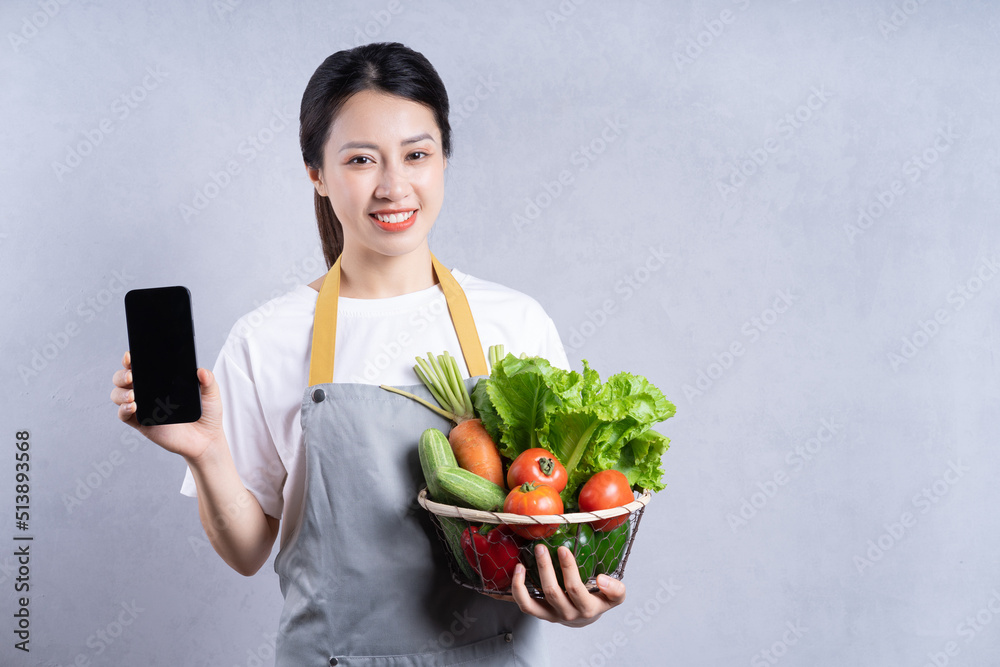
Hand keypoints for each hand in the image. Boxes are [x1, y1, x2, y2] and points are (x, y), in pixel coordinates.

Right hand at [110, 351, 224, 461]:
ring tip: (132, 395)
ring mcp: (142, 407)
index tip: (131, 356)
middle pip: (123, 378)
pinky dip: (123, 410)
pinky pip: (124, 415)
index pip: (140, 365)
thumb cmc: (207, 413)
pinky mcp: (142, 423)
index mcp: (160, 380)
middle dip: (122, 374)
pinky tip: (133, 407)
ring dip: (121, 392)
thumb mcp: (211, 393)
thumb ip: (208, 380)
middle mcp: (147, 392)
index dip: (131, 359)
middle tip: (132, 376)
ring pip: (119, 395)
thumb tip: (201, 371)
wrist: (207, 439)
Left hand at [509, 543, 625, 626]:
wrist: (585, 618)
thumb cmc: (598, 600)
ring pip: (531, 603)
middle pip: (551, 592)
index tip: (562, 549)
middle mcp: (567, 614)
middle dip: (544, 567)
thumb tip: (602, 579)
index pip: (575, 589)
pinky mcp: (538, 613)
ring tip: (520, 564)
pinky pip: (523, 605)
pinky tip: (515, 573)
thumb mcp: (614, 597)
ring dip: (522, 583)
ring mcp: (550, 615)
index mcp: (586, 609)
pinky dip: (515, 591)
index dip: (568, 568)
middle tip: (540, 547)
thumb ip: (616, 590)